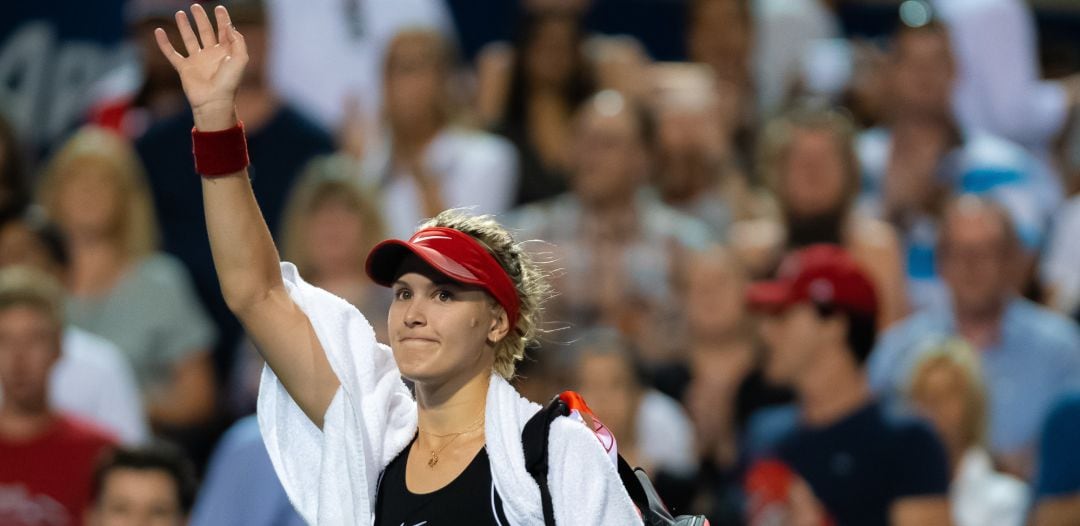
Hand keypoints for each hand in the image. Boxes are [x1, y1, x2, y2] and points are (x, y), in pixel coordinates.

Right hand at [155, 4, 247, 130]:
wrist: (214, 101)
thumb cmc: (229, 82)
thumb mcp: (240, 59)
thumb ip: (238, 41)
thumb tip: (230, 27)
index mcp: (225, 53)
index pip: (223, 32)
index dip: (222, 20)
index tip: (219, 8)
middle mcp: (211, 55)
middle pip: (205, 31)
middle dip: (201, 18)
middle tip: (196, 6)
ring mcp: (197, 61)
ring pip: (189, 39)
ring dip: (184, 26)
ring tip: (180, 13)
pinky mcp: (184, 68)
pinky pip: (171, 53)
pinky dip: (164, 43)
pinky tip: (159, 31)